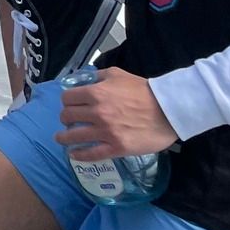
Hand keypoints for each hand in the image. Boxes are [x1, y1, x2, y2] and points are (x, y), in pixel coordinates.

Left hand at [56, 67, 176, 160]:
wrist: (168, 110)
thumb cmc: (143, 90)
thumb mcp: (117, 74)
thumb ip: (98, 77)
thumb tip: (84, 80)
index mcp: (95, 93)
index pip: (67, 98)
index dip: (67, 102)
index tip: (70, 105)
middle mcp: (97, 112)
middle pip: (67, 117)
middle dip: (66, 118)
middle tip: (69, 121)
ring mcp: (106, 132)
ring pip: (74, 136)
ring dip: (64, 138)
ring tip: (61, 139)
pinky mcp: (116, 148)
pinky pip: (92, 154)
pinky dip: (79, 155)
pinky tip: (74, 155)